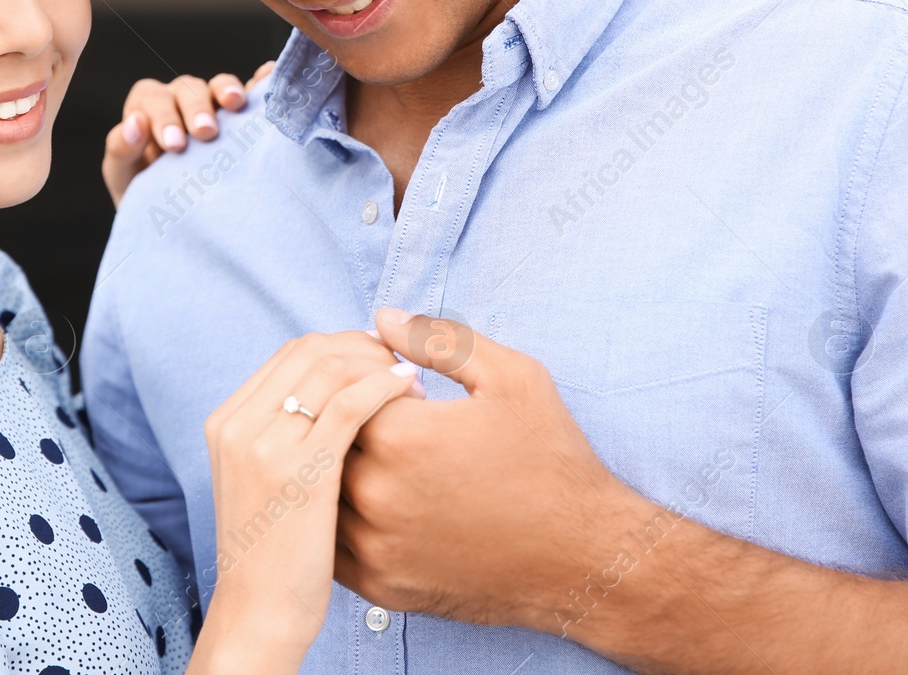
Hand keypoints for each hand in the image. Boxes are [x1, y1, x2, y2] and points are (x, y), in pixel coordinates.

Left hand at [102, 61, 274, 207]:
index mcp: (147, 107)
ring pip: (219, 85)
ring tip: (236, 103)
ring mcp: (213, 105)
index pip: (154, 99)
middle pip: (189, 89)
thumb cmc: (143, 191)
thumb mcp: (123, 176)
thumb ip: (121, 150)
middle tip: (206, 132)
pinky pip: (251, 92)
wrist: (174, 216)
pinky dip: (259, 82)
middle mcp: (179, 99)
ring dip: (227, 91)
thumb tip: (135, 123)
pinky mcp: (240, 116)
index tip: (174, 144)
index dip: (164, 117)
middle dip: (197, 108)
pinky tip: (269, 75)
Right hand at [189, 331, 422, 674]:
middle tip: (405, 364)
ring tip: (415, 387)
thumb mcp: (262, 480)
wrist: (259, 614)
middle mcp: (238, 424)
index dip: (345, 345)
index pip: (293, 351)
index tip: (382, 360)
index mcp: (227, 420)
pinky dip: (385, 387)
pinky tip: (411, 393)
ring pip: (331, 369)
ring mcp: (265, 446)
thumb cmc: (276, 553)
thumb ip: (284, 433)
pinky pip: (349, 405)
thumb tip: (335, 390)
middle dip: (366, 347)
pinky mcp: (300, 471)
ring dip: (380, 366)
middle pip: (312, 351)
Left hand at [335, 308, 640, 629]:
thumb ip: (439, 341)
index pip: (343, 392)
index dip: (364, 382)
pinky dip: (342, 521)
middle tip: (389, 426)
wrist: (585, 558)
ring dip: (339, 474)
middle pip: (326, 442)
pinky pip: (334, 545)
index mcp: (401, 436)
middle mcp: (378, 494)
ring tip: (385, 464)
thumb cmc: (550, 460)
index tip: (396, 389)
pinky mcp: (382, 587)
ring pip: (323, 495)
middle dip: (348, 426)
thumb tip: (380, 319)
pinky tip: (376, 506)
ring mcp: (377, 547)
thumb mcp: (510, 377)